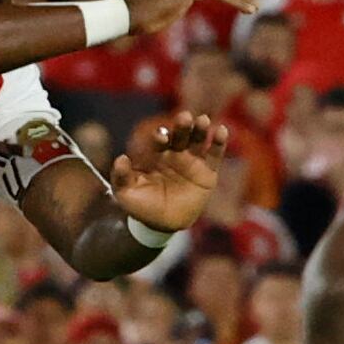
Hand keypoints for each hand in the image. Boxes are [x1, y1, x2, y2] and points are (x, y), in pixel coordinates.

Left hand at [110, 112, 228, 231]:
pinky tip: (222, 130)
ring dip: (200, 129)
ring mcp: (192, 161)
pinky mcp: (208, 172)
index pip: (158, 141)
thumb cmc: (142, 207)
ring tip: (202, 120)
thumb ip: (121, 176)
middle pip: (180, 136)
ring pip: (198, 141)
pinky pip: (215, 155)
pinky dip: (219, 142)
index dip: (160, 137)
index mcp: (154, 155)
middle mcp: (174, 154)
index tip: (161, 135)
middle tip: (184, 117)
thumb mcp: (126, 194)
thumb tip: (121, 158)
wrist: (163, 225)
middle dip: (182, 126)